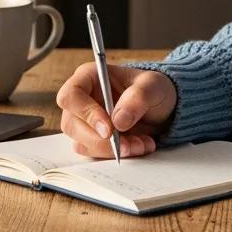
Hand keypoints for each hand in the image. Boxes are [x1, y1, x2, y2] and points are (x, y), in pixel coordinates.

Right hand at [56, 62, 176, 158]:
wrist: (159, 108)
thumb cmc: (151, 88)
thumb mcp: (153, 85)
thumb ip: (138, 97)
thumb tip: (118, 121)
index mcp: (88, 77)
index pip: (71, 96)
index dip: (86, 113)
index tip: (109, 129)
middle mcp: (81, 99)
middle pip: (72, 125)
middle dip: (101, 140)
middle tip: (127, 145)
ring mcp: (83, 121)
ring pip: (82, 143)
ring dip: (111, 150)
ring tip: (141, 144)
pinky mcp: (91, 140)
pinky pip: (95, 153)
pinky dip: (116, 155)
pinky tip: (138, 146)